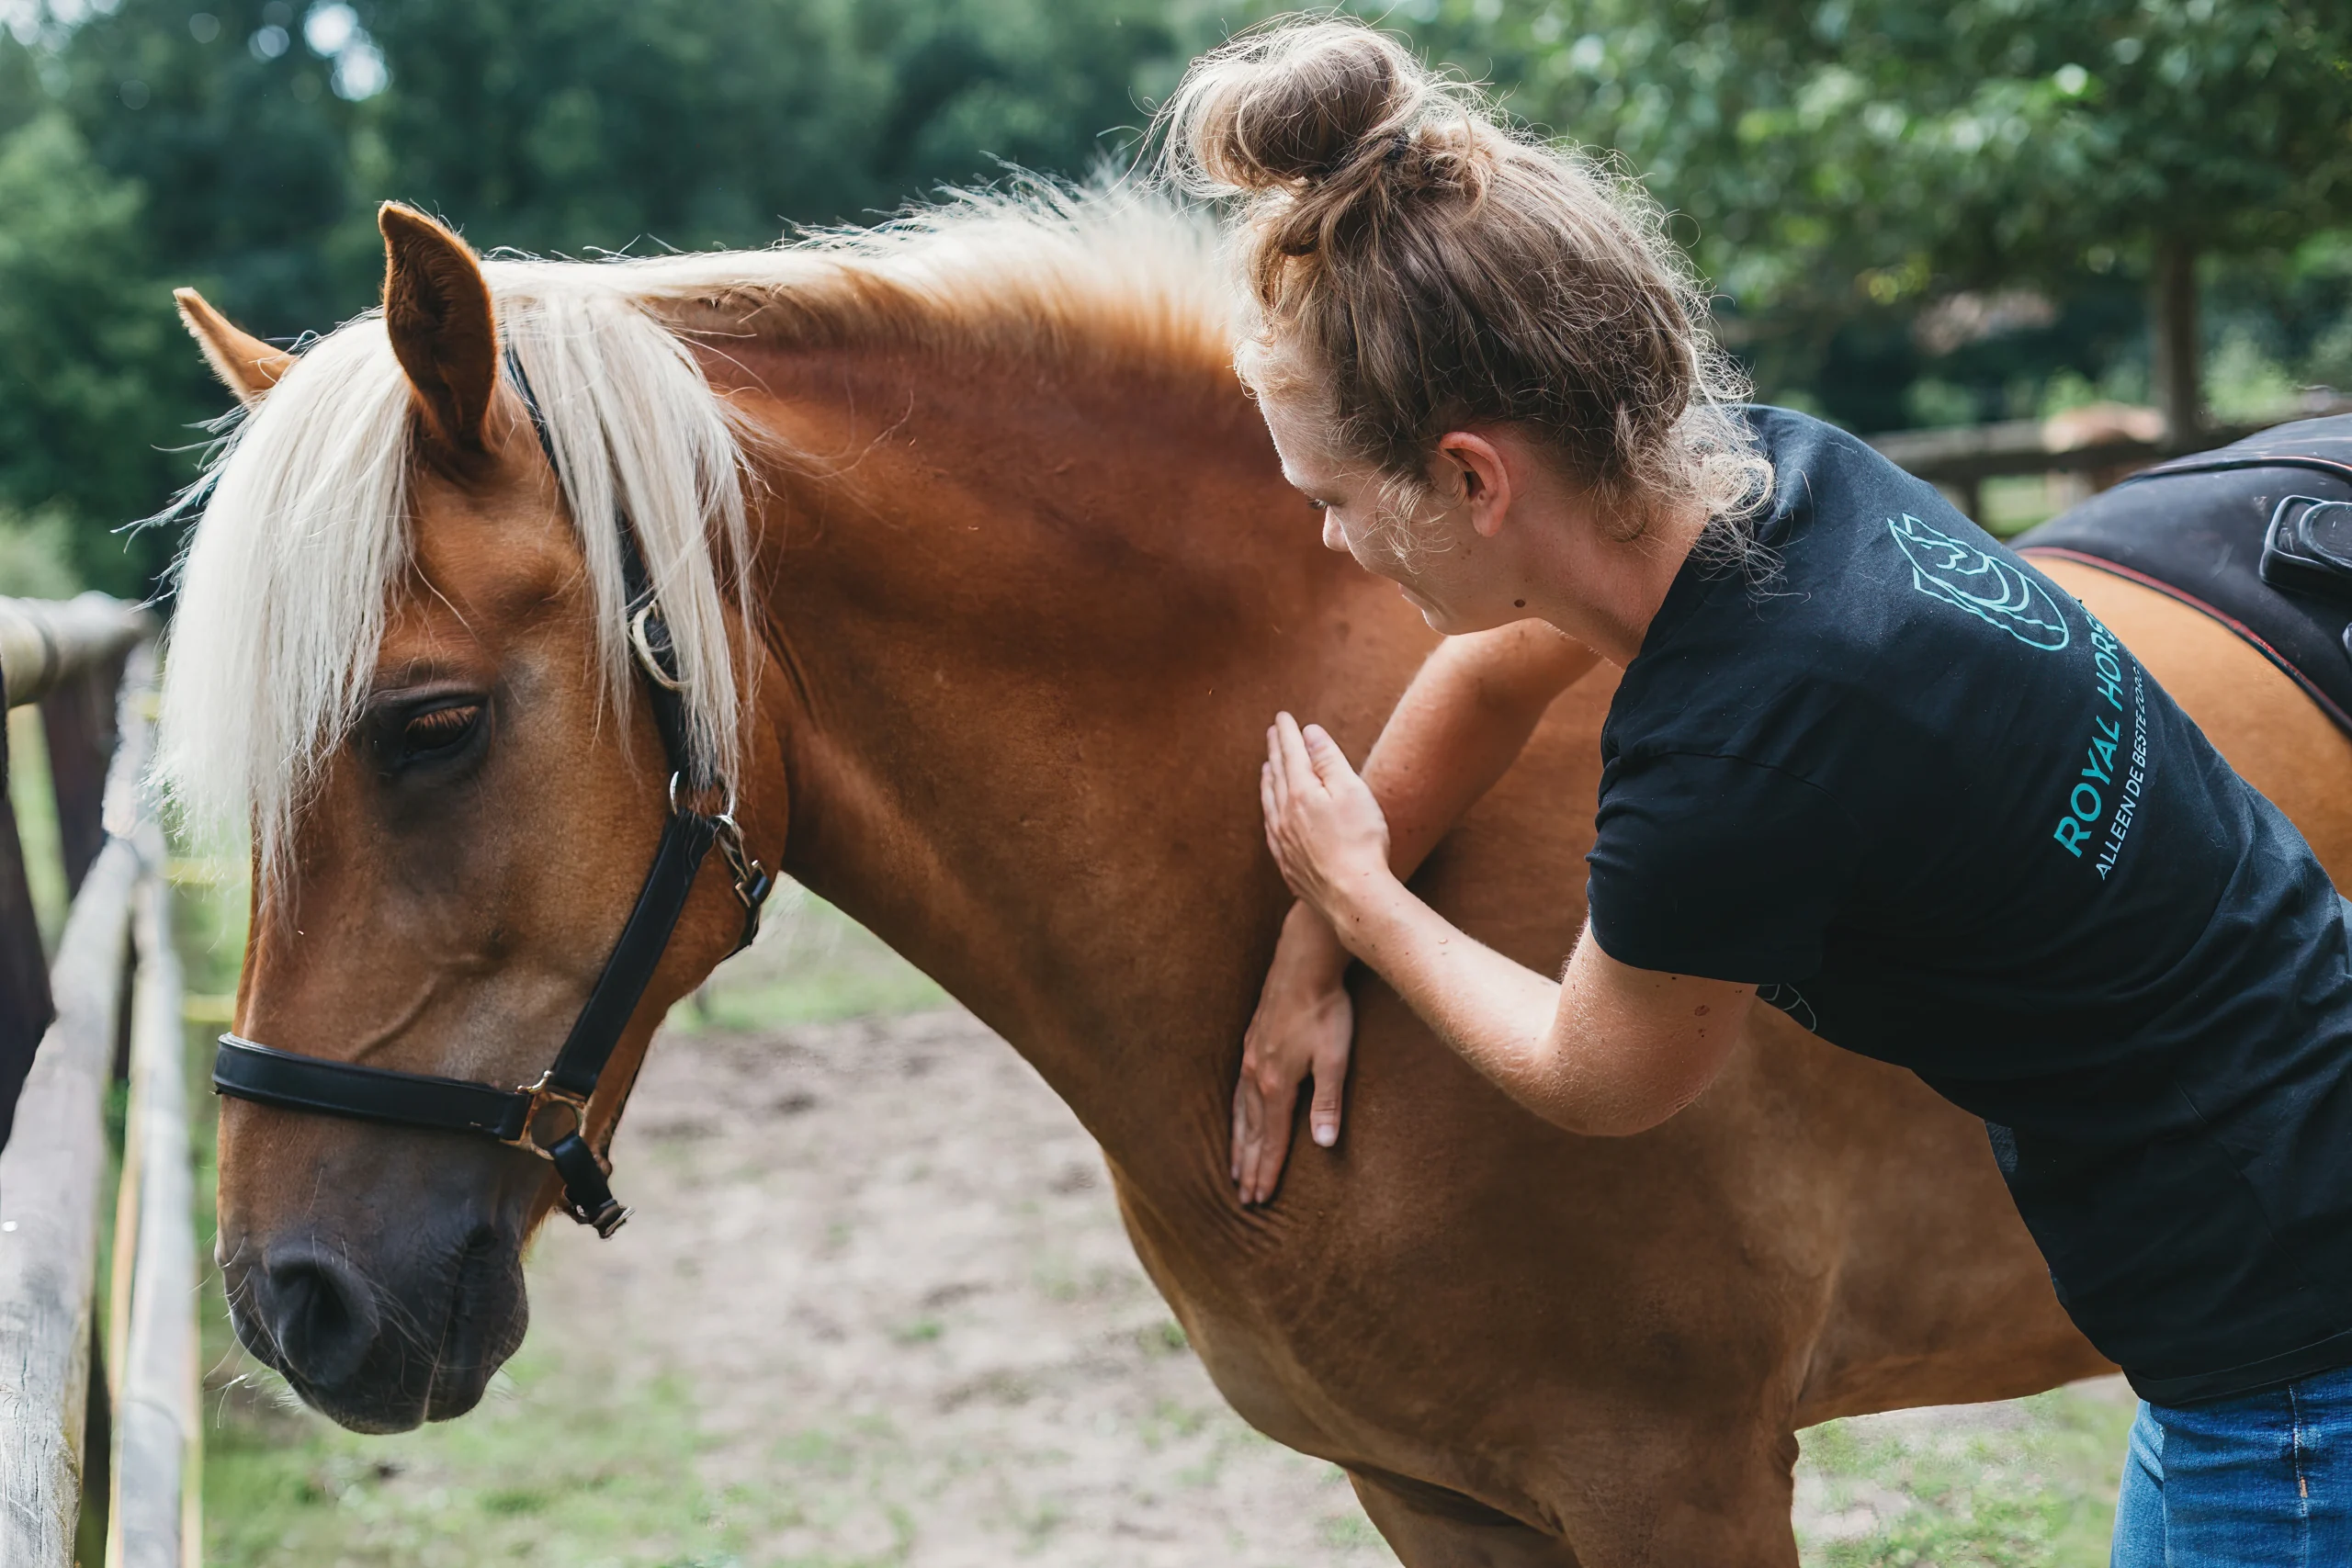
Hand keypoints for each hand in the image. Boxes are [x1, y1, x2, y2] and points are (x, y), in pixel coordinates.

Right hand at [1232, 902, 1353, 1204]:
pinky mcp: (1250, 1042)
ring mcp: (1249, 1057)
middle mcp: (1255, 1075)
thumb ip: (1328, 1103)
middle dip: (1248, 1166)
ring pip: (1239, 1113)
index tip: (1260, 1198)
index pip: (1270, 1139)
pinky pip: (1237, 1091)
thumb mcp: (1335, 1058)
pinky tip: (1237, 1117)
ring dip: (1237, 1144)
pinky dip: (1235, 1115)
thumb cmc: (1326, 1010)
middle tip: (1243, 1198)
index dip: (1267, 1171)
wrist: (1304, 961)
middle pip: (1249, 1132)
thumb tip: (1323, 1144)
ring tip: (1234, 1170)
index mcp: (1276, 1084)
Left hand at [1260, 712, 1394, 929]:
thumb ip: (1328, 760)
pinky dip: (1269, 811)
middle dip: (1276, 751)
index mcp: (1302, 793)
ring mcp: (1284, 841)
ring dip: (1269, 779)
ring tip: (1267, 767)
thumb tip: (1309, 734)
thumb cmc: (1361, 841)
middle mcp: (1285, 815)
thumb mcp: (1352, 791)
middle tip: (1272, 733)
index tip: (1283, 717)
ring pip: (1270, 801)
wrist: (1353, 896)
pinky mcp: (1288, 864)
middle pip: (1277, 774)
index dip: (1287, 733)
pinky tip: (1271, 813)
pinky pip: (1271, 828)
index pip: (1291, 754)